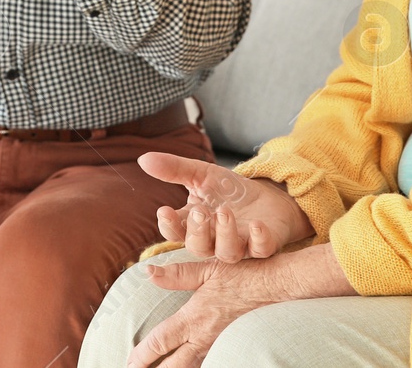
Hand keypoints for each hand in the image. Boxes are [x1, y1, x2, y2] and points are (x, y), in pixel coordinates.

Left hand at [129, 246, 355, 367]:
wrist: (279, 286)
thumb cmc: (244, 273)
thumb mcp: (208, 268)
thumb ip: (176, 274)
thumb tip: (148, 272)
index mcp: (193, 317)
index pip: (160, 342)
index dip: (142, 355)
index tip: (129, 362)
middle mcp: (204, 336)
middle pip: (174, 365)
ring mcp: (220, 344)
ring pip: (192, 366)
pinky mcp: (233, 345)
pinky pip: (210, 361)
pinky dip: (197, 366)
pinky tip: (194, 364)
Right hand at [139, 152, 314, 261]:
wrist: (269, 195)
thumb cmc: (230, 190)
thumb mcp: (202, 174)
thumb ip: (174, 169)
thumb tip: (142, 159)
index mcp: (195, 225)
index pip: (175, 232)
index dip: (168, 225)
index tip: (164, 210)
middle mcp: (214, 240)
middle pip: (198, 248)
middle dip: (197, 232)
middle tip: (200, 212)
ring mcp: (240, 245)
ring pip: (226, 253)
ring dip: (225, 234)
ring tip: (224, 213)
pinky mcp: (264, 244)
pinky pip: (260, 249)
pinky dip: (259, 239)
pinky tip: (257, 225)